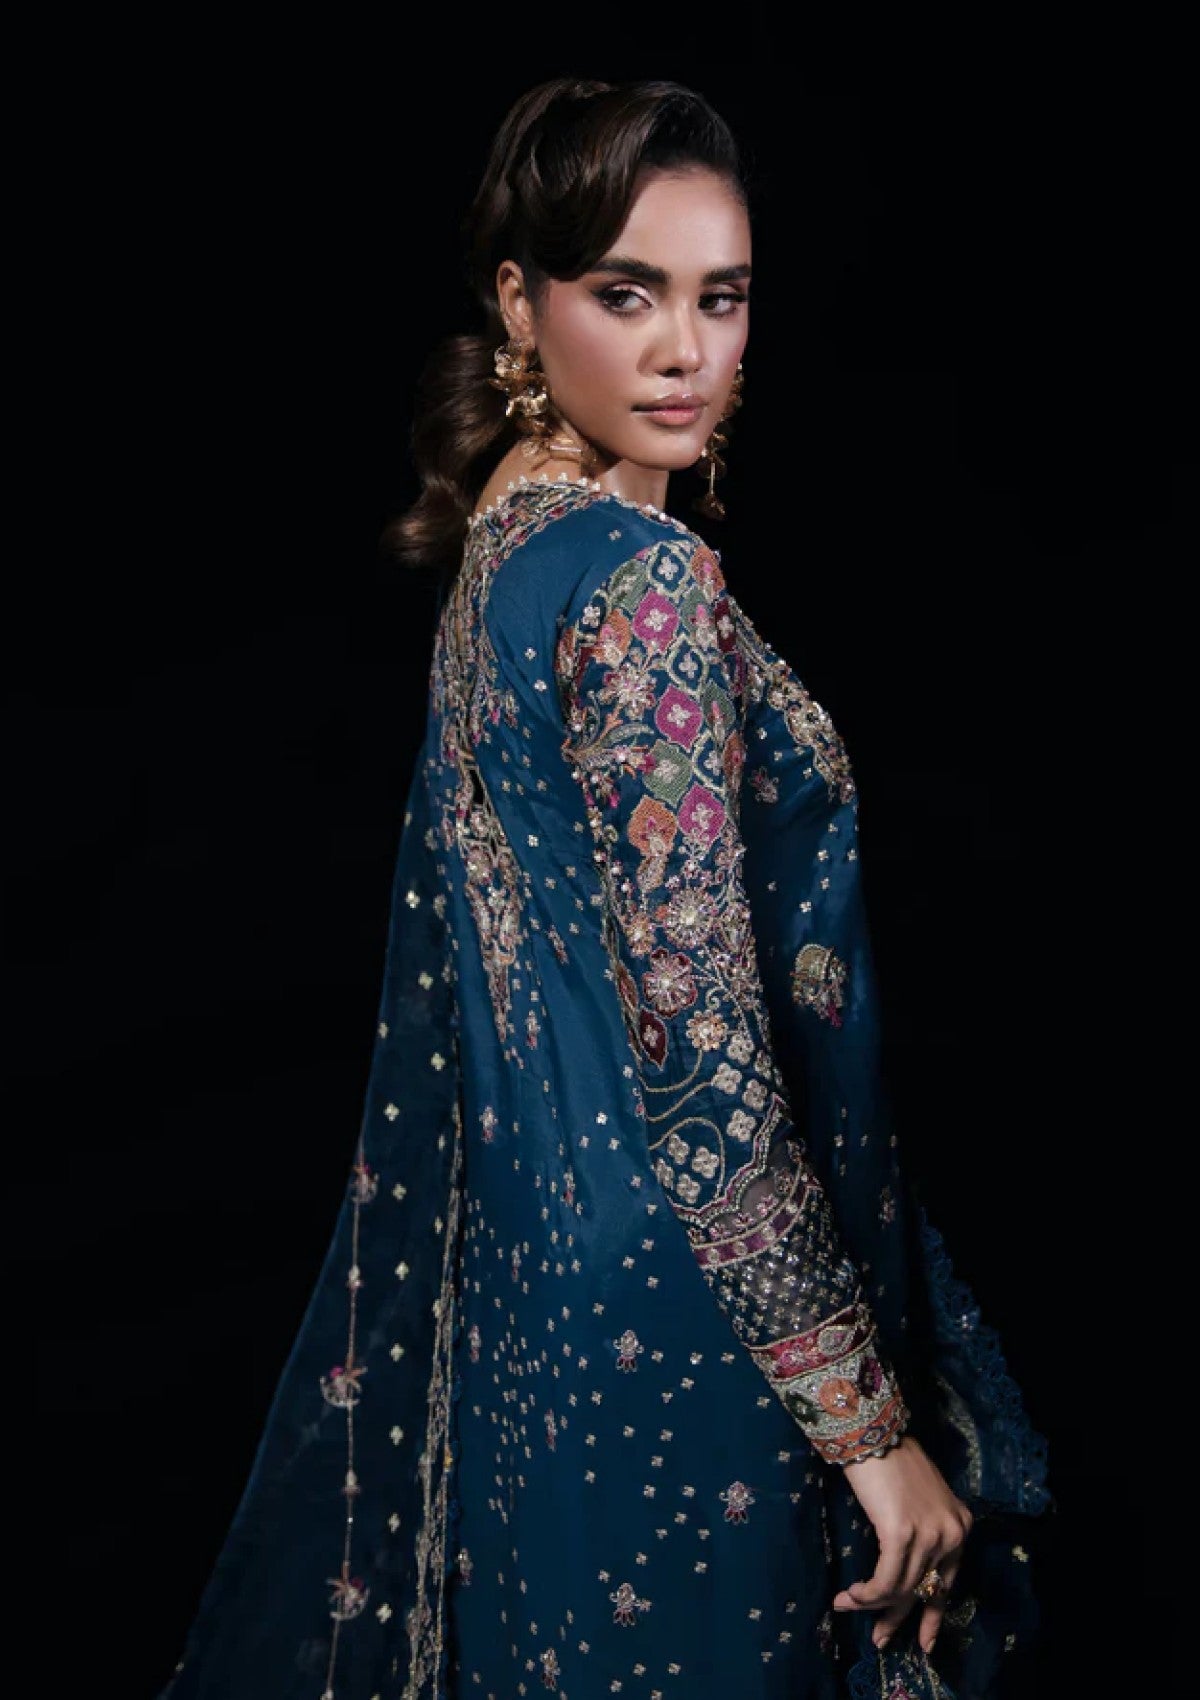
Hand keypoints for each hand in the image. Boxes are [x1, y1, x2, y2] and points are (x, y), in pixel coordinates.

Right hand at [832, 1434, 972, 1654]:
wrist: (873, 1430)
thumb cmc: (889, 1458)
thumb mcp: (918, 1499)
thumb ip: (920, 1531)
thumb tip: (902, 1566)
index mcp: (960, 1524)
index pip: (948, 1581)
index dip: (933, 1616)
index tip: (925, 1643)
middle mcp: (952, 1533)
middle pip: (925, 1591)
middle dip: (899, 1618)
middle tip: (880, 1640)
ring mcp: (929, 1534)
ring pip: (901, 1588)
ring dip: (871, 1603)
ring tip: (846, 1604)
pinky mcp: (902, 1533)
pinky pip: (885, 1579)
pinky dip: (868, 1593)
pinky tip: (852, 1594)